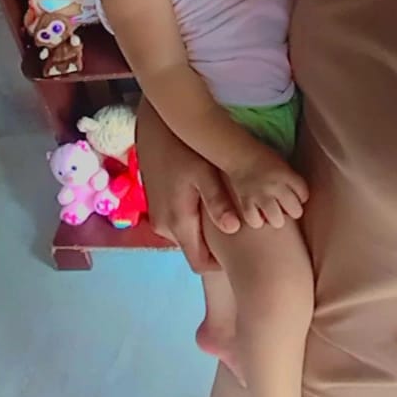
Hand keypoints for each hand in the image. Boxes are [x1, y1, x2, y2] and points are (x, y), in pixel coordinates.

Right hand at [136, 99, 240, 272]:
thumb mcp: (204, 173)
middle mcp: (164, 227)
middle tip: (240, 233)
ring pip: (187, 238)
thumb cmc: (182, 149)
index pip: (200, 265)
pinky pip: (179, 226)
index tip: (242, 254)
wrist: (154, 130)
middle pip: (194, 252)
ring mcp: (158, 218)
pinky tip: (208, 204)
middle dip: (215, 249)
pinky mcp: (157, 207)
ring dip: (204, 234)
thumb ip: (217, 201)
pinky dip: (193, 223)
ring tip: (227, 216)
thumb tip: (233, 228)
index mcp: (178, 223)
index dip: (222, 266)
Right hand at [225, 143, 308, 229]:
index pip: (304, 195)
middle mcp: (275, 185)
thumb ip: (291, 180)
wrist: (239, 153)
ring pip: (277, 220)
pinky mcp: (245, 201)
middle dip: (292, 211)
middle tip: (284, 207)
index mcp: (286, 174)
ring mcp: (260, 194)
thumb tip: (298, 199)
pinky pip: (255, 221)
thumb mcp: (282, 164)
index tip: (295, 196)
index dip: (301, 198)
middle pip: (295, 211)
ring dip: (276, 219)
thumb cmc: (262, 157)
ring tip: (271, 213)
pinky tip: (257, 214)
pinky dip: (257, 221)